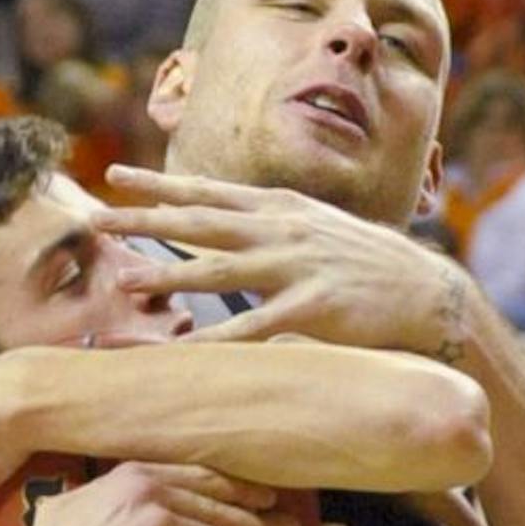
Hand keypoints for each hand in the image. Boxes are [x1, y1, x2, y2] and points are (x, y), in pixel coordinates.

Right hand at [10, 464, 304, 525]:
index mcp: (130, 476)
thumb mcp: (66, 515)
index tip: (266, 501)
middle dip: (262, 523)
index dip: (239, 490)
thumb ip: (95, 497)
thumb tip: (96, 491)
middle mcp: (148, 491)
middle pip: (222, 507)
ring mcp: (159, 523)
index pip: (201, 478)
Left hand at [96, 166, 476, 362]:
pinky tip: (182, 350)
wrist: (431, 294)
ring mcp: (299, 268)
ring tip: (123, 279)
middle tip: (93, 219)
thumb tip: (238, 227)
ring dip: (167, 274)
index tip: (117, 175)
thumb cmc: (375, 267)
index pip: (211, 191)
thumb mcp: (323, 229)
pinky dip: (215, 340)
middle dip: (143, 218)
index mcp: (284, 208)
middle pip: (201, 222)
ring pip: (219, 270)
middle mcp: (285, 230)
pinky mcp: (315, 309)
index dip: (160, 183)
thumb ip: (278, 227)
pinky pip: (254, 329)